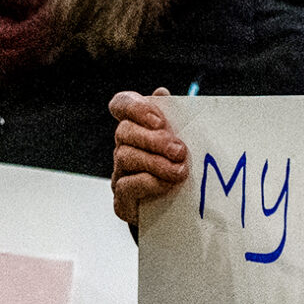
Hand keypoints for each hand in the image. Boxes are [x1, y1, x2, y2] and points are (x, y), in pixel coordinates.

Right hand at [110, 88, 187, 225]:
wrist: (180, 210)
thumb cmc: (180, 168)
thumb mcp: (183, 141)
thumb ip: (174, 118)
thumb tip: (162, 93)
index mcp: (137, 126)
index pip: (121, 104)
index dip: (135, 107)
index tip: (158, 120)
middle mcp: (124, 146)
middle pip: (124, 131)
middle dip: (153, 139)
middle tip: (179, 150)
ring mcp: (120, 172)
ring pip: (126, 157)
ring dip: (155, 162)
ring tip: (179, 170)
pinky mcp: (122, 198)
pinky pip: (127, 185)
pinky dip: (149, 183)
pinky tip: (168, 185)